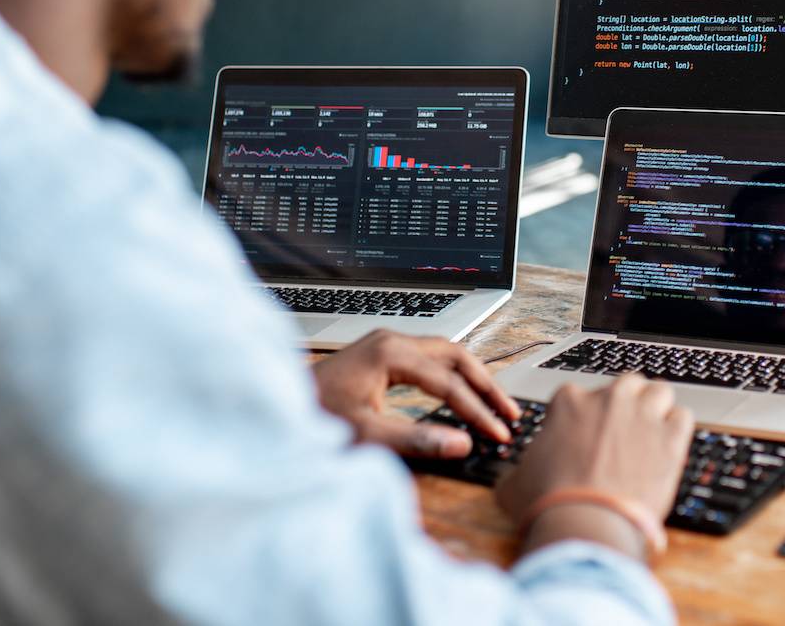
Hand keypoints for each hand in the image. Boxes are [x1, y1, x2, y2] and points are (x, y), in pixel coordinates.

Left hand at [312, 330, 519, 458]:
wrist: (275, 406)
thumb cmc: (312, 417)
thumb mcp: (365, 434)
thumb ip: (416, 439)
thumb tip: (461, 444)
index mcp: (390, 354)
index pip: (449, 382)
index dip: (478, 411)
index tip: (498, 434)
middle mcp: (391, 341)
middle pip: (456, 356)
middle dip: (486, 385)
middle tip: (509, 414)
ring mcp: (385, 344)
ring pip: (444, 354)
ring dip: (472, 378)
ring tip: (494, 404)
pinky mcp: (379, 355)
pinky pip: (429, 359)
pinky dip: (451, 376)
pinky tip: (460, 393)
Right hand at [495, 375, 692, 547]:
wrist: (585, 524)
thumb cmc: (548, 504)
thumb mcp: (514, 483)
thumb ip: (518, 469)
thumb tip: (513, 477)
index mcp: (569, 401)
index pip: (582, 395)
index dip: (586, 417)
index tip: (588, 437)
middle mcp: (608, 399)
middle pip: (626, 385)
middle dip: (626, 404)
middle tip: (623, 433)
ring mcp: (642, 414)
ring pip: (659, 391)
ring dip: (656, 408)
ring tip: (651, 434)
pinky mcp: (671, 437)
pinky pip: (683, 417)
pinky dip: (678, 430)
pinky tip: (670, 448)